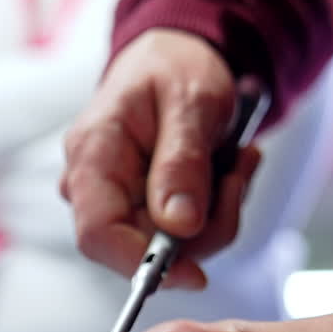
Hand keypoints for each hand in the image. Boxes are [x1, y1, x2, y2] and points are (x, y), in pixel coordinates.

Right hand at [61, 29, 262, 289]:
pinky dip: (217, 209)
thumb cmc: (175, 68)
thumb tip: (180, 226)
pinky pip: (184, 234)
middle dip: (205, 225)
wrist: (176, 57)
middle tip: (240, 173)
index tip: (196, 274)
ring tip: (238, 160)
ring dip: (219, 213)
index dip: (142, 263)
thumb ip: (182, 163)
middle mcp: (94, 187)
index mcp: (92, 155)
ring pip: (172, 247)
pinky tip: (228, 168)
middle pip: (143, 247)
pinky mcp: (142, 210)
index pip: (98, 235)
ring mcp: (117, 202)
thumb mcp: (190, 103)